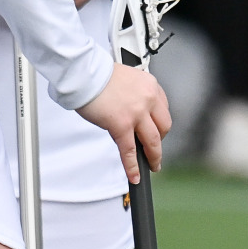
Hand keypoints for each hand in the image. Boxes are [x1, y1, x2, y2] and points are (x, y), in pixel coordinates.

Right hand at [77, 63, 170, 181]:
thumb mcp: (125, 77)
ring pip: (153, 141)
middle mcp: (147, 98)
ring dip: (153, 157)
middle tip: (155, 149)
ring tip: (152, 165)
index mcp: (149, 84)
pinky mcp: (122, 125)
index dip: (160, 123)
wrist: (84, 73)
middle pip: (164, 126)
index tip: (157, 130)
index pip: (163, 108)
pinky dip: (133, 166)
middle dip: (160, 141)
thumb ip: (133, 94)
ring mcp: (136, 113)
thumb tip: (130, 111)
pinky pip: (130, 151)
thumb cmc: (97, 73)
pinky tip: (134, 175)